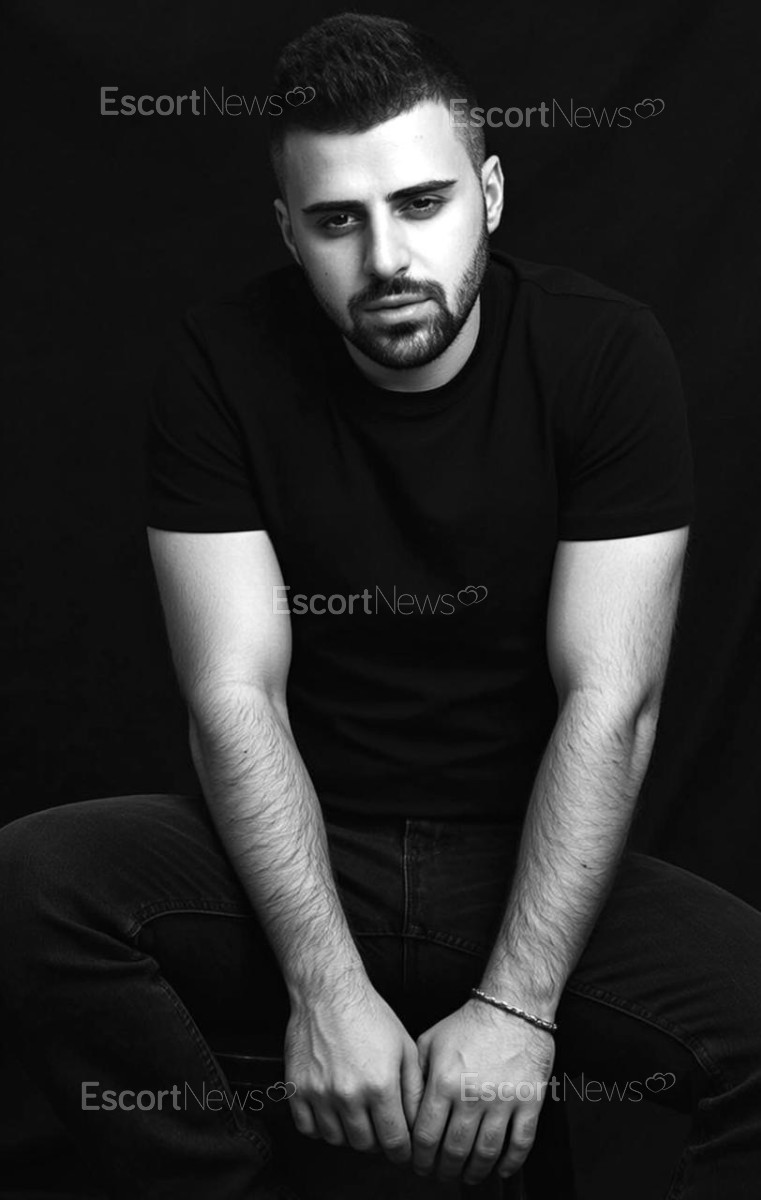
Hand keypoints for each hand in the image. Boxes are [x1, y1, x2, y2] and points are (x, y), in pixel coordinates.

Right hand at [284, 976, 424, 1164]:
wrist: (329, 991)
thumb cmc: (370, 1015)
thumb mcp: (405, 1047)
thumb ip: (414, 1090)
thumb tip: (419, 1124)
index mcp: (380, 1085)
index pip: (394, 1142)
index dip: (402, 1151)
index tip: (402, 1149)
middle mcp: (349, 1094)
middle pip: (365, 1145)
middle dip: (377, 1141)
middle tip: (379, 1127)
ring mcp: (319, 1093)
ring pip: (337, 1140)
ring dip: (349, 1134)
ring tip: (356, 1115)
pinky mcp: (297, 1089)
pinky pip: (308, 1129)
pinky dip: (321, 1127)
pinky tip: (332, 1112)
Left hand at [411, 998, 555, 1184]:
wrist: (513, 1006)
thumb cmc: (469, 1023)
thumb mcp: (430, 1042)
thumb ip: (415, 1076)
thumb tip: (405, 1112)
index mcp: (444, 1081)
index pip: (425, 1136)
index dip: (419, 1159)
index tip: (419, 1166)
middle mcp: (471, 1095)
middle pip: (454, 1151)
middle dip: (444, 1170)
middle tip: (441, 1175)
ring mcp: (503, 1100)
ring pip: (486, 1153)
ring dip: (474, 1172)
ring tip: (467, 1176)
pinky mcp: (530, 1101)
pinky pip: (520, 1144)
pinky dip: (510, 1163)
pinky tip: (500, 1169)